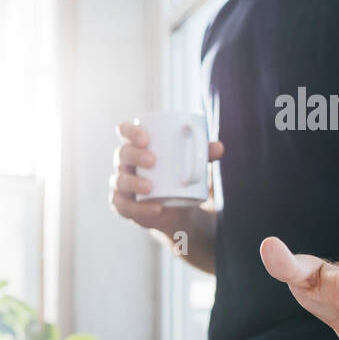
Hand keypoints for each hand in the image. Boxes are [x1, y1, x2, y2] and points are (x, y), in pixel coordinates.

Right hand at [109, 121, 223, 229]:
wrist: (176, 207)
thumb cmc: (178, 175)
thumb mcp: (192, 162)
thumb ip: (204, 154)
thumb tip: (219, 147)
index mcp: (136, 145)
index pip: (124, 131)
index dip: (130, 131)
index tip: (146, 137)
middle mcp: (124, 162)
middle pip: (122, 153)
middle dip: (135, 155)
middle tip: (153, 160)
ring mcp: (121, 184)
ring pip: (120, 180)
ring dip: (134, 183)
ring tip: (151, 187)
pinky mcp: (123, 205)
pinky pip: (125, 206)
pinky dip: (139, 208)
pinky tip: (155, 208)